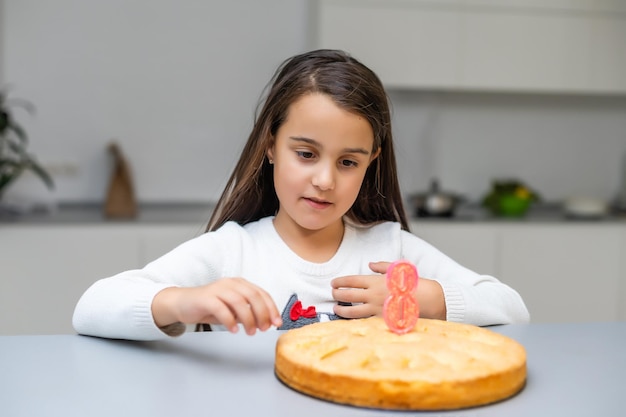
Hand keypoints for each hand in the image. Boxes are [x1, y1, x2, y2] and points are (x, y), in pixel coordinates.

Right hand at [152, 278, 281, 334]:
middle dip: (262, 314)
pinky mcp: (206, 298)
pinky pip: (221, 309)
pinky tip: (234, 330)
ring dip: (248, 319)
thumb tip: (265, 322)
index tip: (277, 323)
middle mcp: (231, 283)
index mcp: (240, 284)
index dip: (272, 308)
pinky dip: (230, 320)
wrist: (183, 303)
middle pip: (253, 296)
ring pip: (239, 302)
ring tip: (250, 332)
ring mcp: (218, 289)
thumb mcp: (232, 309)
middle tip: (264, 328)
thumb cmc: (209, 306)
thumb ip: (247, 313)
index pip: (262, 294)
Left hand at [331, 261, 445, 319]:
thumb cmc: (413, 283)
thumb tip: (369, 264)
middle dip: (337, 294)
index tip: (333, 283)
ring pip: (352, 311)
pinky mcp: (381, 320)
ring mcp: (376, 309)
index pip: (351, 281)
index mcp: (375, 281)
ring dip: (341, 309)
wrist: (429, 300)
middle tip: (332, 293)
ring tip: (335, 308)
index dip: (340, 281)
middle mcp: (373, 295)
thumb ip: (381, 266)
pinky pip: (364, 321)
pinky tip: (349, 319)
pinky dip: (354, 320)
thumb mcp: (398, 269)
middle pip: (348, 295)